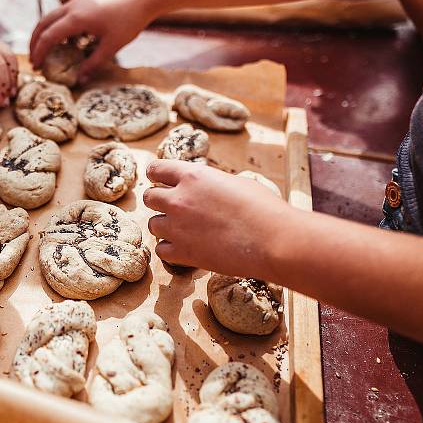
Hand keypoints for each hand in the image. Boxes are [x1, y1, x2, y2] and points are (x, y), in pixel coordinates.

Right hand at [30, 0, 154, 81]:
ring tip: (44, 51)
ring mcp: (77, 2)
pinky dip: (56, 27)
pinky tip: (63, 41)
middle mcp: (72, 7)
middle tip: (34, 60)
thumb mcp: (112, 46)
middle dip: (35, 42)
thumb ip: (93, 63)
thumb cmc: (129, 20)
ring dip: (44, 33)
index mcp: (76, 19)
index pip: (48, 36)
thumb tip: (79, 80)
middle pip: (43, 24)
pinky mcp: (83, 1)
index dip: (39, 52)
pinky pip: (62, 14)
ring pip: (51, 17)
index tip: (36, 67)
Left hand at [142, 160, 294, 278]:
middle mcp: (179, 199)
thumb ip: (212, 184)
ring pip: (152, 224)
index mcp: (193, 176)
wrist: (273, 240)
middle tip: (174, 208)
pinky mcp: (182, 253)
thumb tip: (208, 191)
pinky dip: (170, 249)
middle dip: (159, 201)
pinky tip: (184, 248)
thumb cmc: (264, 209)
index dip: (157, 175)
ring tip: (182, 230)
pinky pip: (160, 250)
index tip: (161, 181)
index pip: (156, 169)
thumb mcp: (236, 183)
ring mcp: (177, 227)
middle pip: (149, 197)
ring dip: (164, 226)